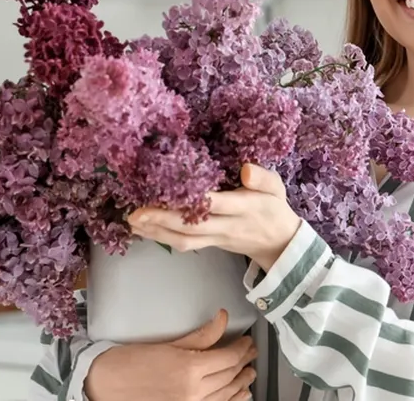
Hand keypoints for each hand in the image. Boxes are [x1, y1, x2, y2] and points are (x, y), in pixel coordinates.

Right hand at [83, 309, 256, 400]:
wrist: (105, 385)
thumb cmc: (129, 363)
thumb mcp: (168, 344)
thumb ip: (200, 336)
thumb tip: (222, 318)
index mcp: (190, 368)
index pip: (229, 357)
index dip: (242, 348)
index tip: (247, 341)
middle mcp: (194, 391)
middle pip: (230, 375)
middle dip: (244, 362)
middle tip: (251, 353)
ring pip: (227, 395)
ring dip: (241, 382)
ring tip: (249, 373)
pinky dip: (231, 400)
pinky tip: (238, 394)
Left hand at [130, 164, 301, 269]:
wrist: (280, 244)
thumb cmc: (274, 207)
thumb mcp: (277, 187)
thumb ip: (263, 177)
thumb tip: (245, 169)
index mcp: (244, 207)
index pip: (216, 204)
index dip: (192, 200)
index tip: (168, 190)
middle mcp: (228, 225)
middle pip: (193, 225)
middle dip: (162, 219)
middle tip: (135, 212)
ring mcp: (218, 238)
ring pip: (185, 239)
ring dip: (157, 231)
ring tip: (133, 221)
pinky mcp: (211, 245)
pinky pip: (185, 243)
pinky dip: (162, 237)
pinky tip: (144, 229)